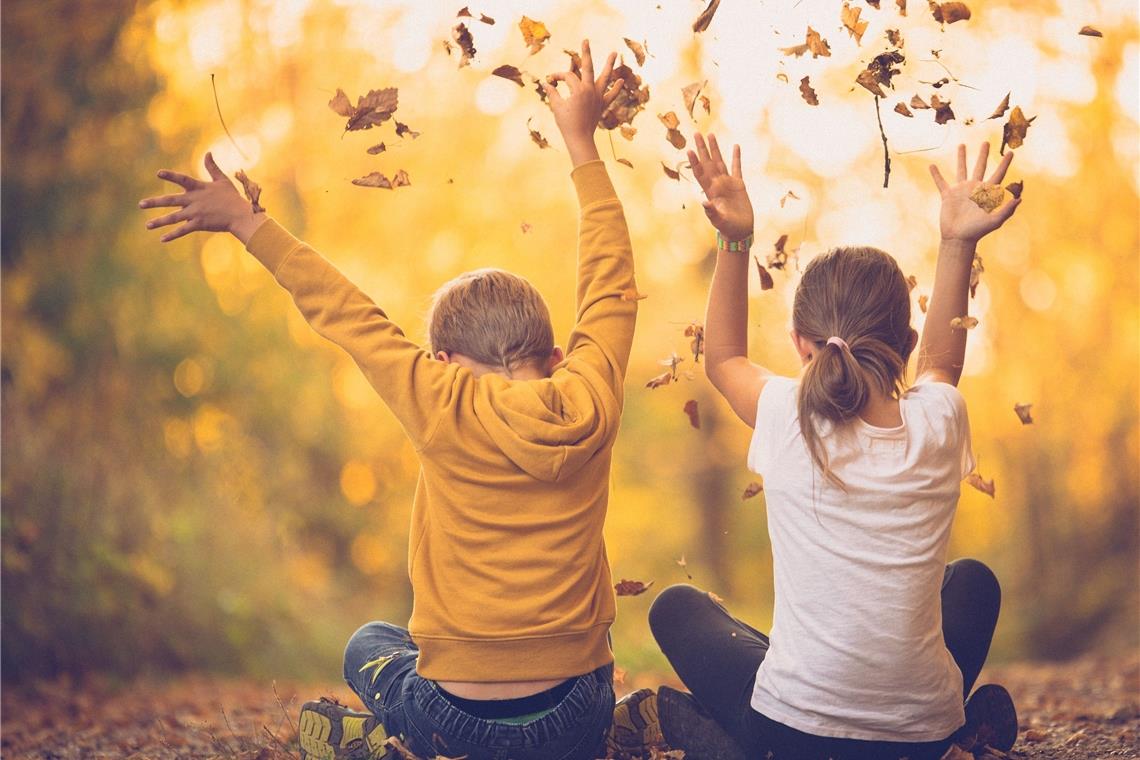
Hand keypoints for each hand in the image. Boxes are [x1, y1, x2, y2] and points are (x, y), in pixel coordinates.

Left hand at [139, 152, 263, 243]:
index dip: (171, 176)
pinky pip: (183, 230)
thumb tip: (208, 152)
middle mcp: (194, 200)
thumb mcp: (222, 180)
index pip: (182, 180)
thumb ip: (212, 167)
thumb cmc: (233, 197)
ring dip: (159, 221)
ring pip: (173, 217)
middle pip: (170, 201)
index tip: (158, 173)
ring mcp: (195, 213)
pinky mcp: (199, 224)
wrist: (241, 215)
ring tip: (147, 225)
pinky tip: (162, 239)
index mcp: (199, 188)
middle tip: (141, 204)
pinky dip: (172, 235)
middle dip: (154, 202)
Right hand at [544, 39, 622, 164]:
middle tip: (586, 40)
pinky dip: (616, 88)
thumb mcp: (556, 107)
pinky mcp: (602, 105)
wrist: (580, 139)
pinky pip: (611, 95)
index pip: (568, 76)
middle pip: (587, 67)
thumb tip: (545, 83)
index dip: (558, 76)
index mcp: (578, 90)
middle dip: (586, 53)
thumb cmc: (566, 124)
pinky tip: (620, 81)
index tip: (550, 81)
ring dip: (609, 65)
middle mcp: (590, 90)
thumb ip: (552, 92)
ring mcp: (598, 97)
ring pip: (605, 78)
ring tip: (614, 52)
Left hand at [689, 133, 752, 241]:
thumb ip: (712, 212)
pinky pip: (737, 167)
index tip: (688, 150)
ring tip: (711, 134)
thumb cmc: (728, 227)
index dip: (694, 162)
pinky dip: (736, 157)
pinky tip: (735, 146)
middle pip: (708, 162)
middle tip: (696, 133)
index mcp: (710, 191)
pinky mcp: (739, 185)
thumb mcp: (719, 220)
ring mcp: (727, 183)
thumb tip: (704, 203)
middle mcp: (717, 184)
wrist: (739, 231)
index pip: (700, 173)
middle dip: (702, 148)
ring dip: (715, 148)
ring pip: (720, 161)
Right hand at [930, 143, 1020, 244]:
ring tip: (962, 146)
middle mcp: (975, 188)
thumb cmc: (978, 231)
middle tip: (986, 143)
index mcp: (987, 192)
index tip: (1010, 152)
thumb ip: (1007, 210)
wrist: (959, 238)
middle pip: (980, 166)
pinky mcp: (948, 196)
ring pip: (961, 169)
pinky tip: (931, 166)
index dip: (1005, 163)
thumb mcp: (995, 221)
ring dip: (961, 157)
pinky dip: (936, 174)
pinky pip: (941, 182)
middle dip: (983, 154)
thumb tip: (1019, 198)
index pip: (998, 174)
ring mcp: (961, 191)